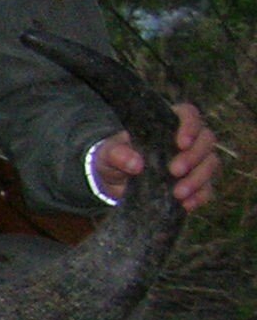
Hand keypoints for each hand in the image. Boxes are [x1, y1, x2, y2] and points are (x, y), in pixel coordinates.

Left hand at [88, 102, 219, 212]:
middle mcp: (187, 140)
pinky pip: (208, 188)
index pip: (189, 114)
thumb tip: (136, 164)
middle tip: (174, 171)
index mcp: (167, 124)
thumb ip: (117, 154)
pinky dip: (200, 196)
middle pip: (206, 140)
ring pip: (211, 163)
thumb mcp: (107, 154)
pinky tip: (186, 204)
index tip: (181, 143)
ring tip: (178, 193)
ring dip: (198, 179)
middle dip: (194, 156)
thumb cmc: (113, 158)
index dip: (191, 126)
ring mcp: (194, 162)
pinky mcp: (195, 183)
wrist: (114, 182)